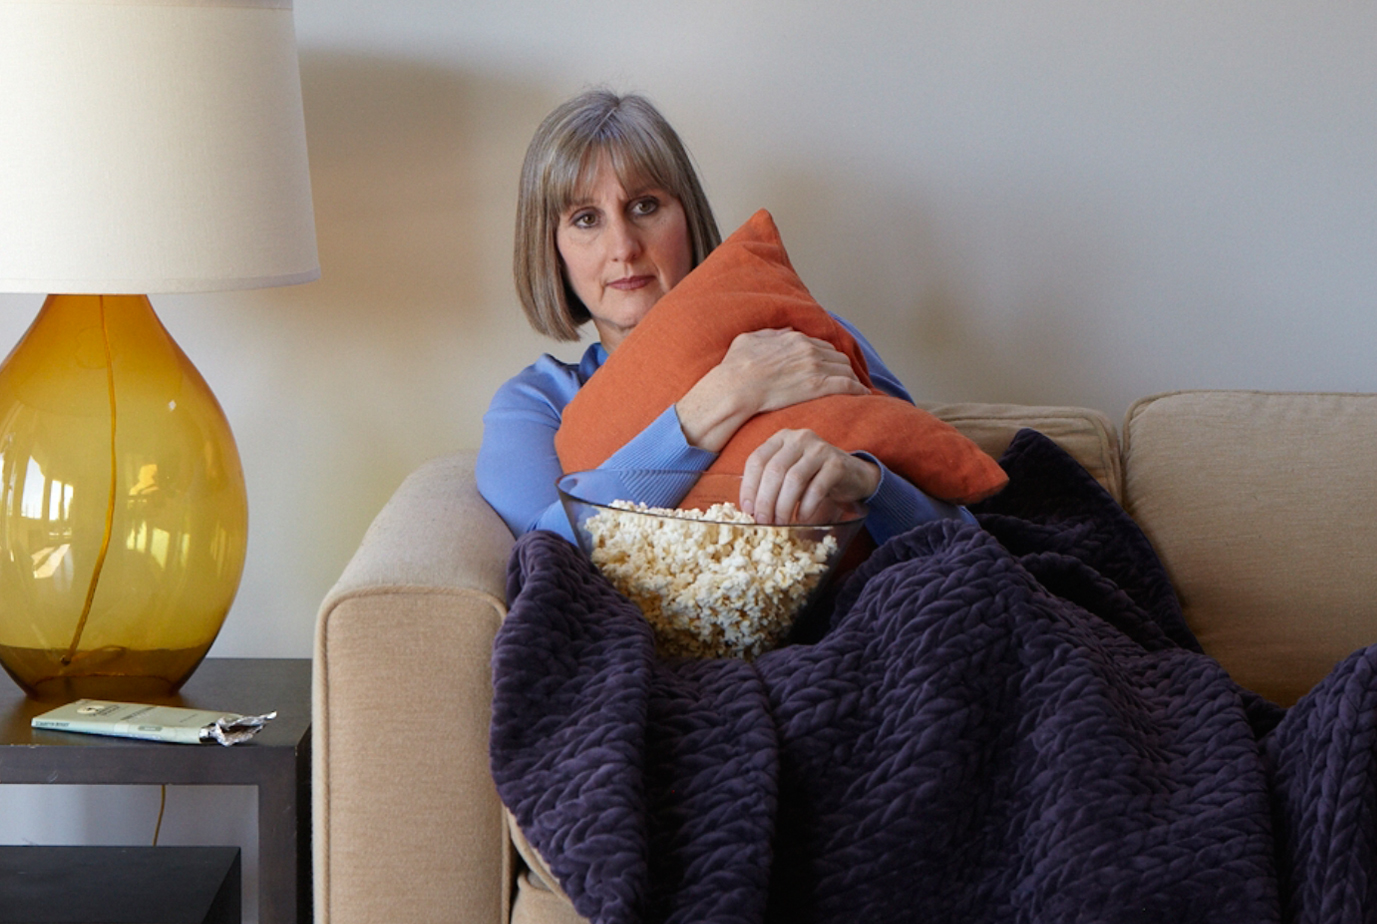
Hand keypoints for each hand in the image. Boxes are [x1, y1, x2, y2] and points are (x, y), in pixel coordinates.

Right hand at [717, 328, 868, 413]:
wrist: (734, 388)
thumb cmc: (735, 367)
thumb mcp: (749, 340)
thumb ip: (770, 335)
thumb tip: (782, 333)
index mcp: (795, 339)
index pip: (822, 345)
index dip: (828, 357)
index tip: (830, 366)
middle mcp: (809, 350)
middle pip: (837, 357)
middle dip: (842, 368)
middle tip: (845, 379)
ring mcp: (815, 368)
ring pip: (845, 370)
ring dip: (851, 379)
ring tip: (855, 389)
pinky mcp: (818, 387)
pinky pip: (847, 385)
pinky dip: (858, 390)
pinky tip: (863, 396)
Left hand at [739, 428, 879, 524]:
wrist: (853, 474)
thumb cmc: (813, 477)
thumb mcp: (789, 473)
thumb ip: (770, 483)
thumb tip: (750, 511)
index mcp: (781, 438)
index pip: (757, 460)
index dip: (748, 487)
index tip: (747, 511)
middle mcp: (799, 438)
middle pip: (774, 470)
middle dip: (765, 500)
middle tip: (763, 522)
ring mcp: (819, 449)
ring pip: (794, 479)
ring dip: (784, 506)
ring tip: (781, 523)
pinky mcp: (837, 464)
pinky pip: (816, 488)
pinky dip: (806, 506)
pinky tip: (801, 518)